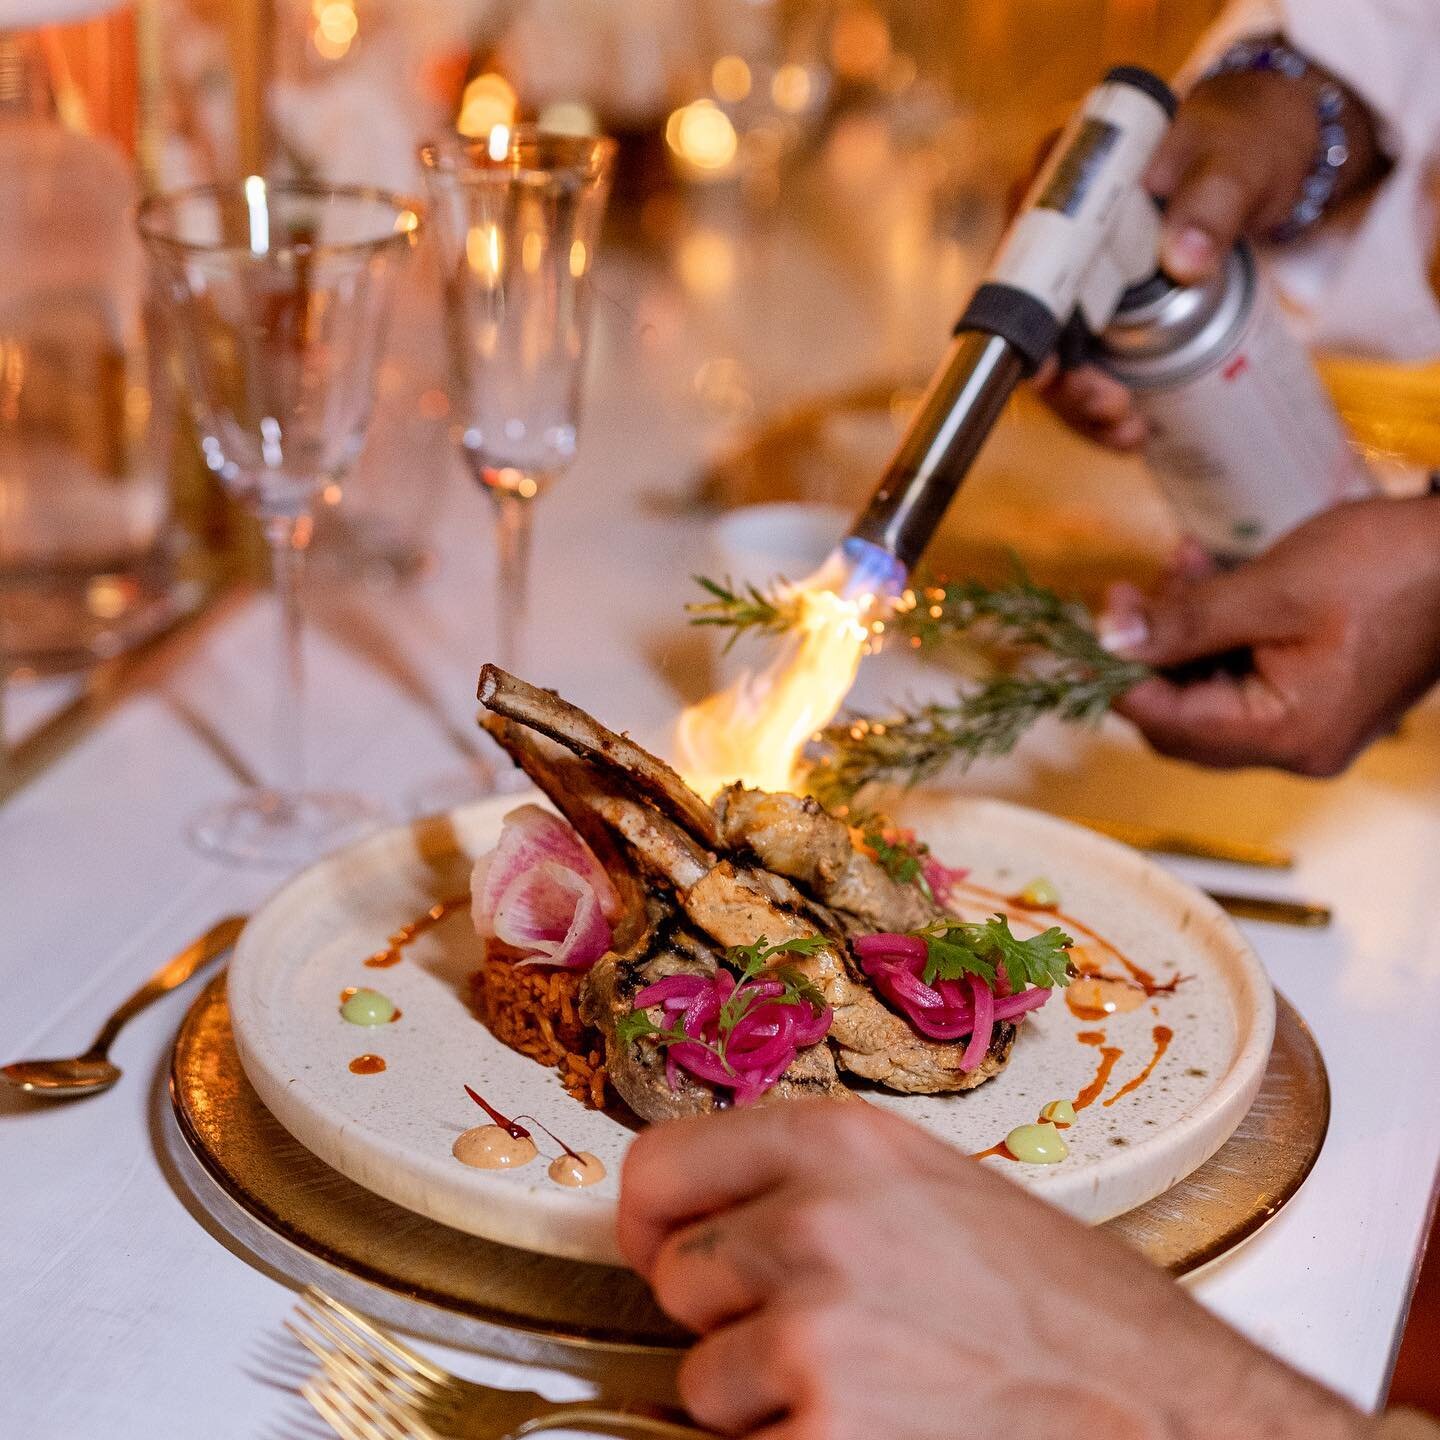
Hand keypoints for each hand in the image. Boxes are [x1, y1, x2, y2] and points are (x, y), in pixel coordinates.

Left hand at [618, 1102, 1372, 1439]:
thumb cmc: (1065, 1311)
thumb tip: (708, 1215)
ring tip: (875, 1392)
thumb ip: (815, 1186)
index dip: (658, 1220)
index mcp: (840, 1144)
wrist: (1164, 1415)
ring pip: (706, 1380)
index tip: (669, 1248)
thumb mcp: (935, 1193)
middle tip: (830, 1338)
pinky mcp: (818, 1438)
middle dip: (731, 1318)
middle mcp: (813, 1224)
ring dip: (765, 1402)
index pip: (659, 1167)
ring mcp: (812, 1335)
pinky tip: (882, 1433)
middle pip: (678, 1278)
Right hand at [1034, 60, 1381, 447]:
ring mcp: (1070, 276)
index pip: (1019, 254)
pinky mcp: (1095, 308)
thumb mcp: (1235, 164)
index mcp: (1061, 178)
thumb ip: (1212, 201)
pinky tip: (1132, 430)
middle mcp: (1049, 232)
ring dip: (1080, 404)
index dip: (1023, 318)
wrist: (1255, 159)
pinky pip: (1082, 363)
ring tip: (1127, 432)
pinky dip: (1100, 403)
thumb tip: (1183, 257)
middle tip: (1108, 407)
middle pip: (1026, 319)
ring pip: (1051, 353)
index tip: (1049, 367)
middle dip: (1060, 380)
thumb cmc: (1240, 144)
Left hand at [1104, 496, 1439, 773]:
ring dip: (1179, 636)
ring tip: (1175, 570)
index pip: (1167, 724)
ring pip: (1207, 695)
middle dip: (1146, 655)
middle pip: (1181, 720)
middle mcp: (1295, 747)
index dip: (1116, 677)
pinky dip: (1215, 634)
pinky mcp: (1316, 698)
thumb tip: (1110, 639)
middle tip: (1125, 596)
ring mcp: (1307, 726)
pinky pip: (1241, 678)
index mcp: (1286, 734)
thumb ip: (1186, 621)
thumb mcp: (1274, 588)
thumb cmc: (1389, 567)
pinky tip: (1205, 578)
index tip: (1086, 628)